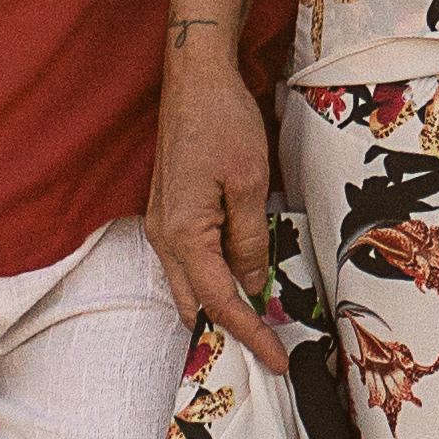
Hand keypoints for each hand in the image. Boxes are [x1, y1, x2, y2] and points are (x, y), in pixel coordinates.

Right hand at [149, 56, 282, 349]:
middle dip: (229, 332)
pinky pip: (188, 264)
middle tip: (270, 352)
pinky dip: (212, 282)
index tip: (277, 358)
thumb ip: (251, 241)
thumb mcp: (250, 184)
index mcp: (183, 234)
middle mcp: (163, 237)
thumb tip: (254, 284)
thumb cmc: (222, 122)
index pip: (219, 301)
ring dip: (220, 308)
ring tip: (261, 325)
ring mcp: (161, 227)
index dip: (250, 334)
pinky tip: (240, 284)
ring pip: (189, 287)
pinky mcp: (168, 215)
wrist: (195, 80)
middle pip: (194, 305)